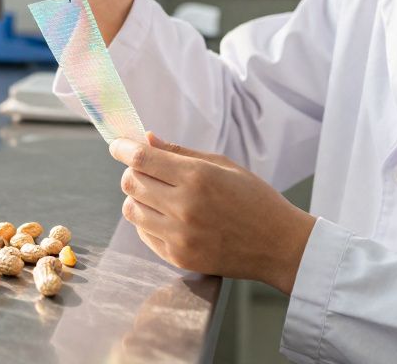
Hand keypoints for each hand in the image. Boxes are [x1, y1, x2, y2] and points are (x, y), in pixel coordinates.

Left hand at [110, 132, 316, 293]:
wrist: (278, 245)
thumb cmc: (254, 198)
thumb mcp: (223, 165)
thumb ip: (180, 152)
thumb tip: (146, 139)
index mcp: (197, 177)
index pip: (141, 158)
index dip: (123, 148)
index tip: (118, 145)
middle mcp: (184, 207)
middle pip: (131, 183)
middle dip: (131, 171)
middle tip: (144, 169)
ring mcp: (179, 236)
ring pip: (131, 210)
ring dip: (137, 197)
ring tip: (157, 194)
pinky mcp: (178, 257)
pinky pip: (144, 234)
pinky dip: (147, 221)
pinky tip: (165, 216)